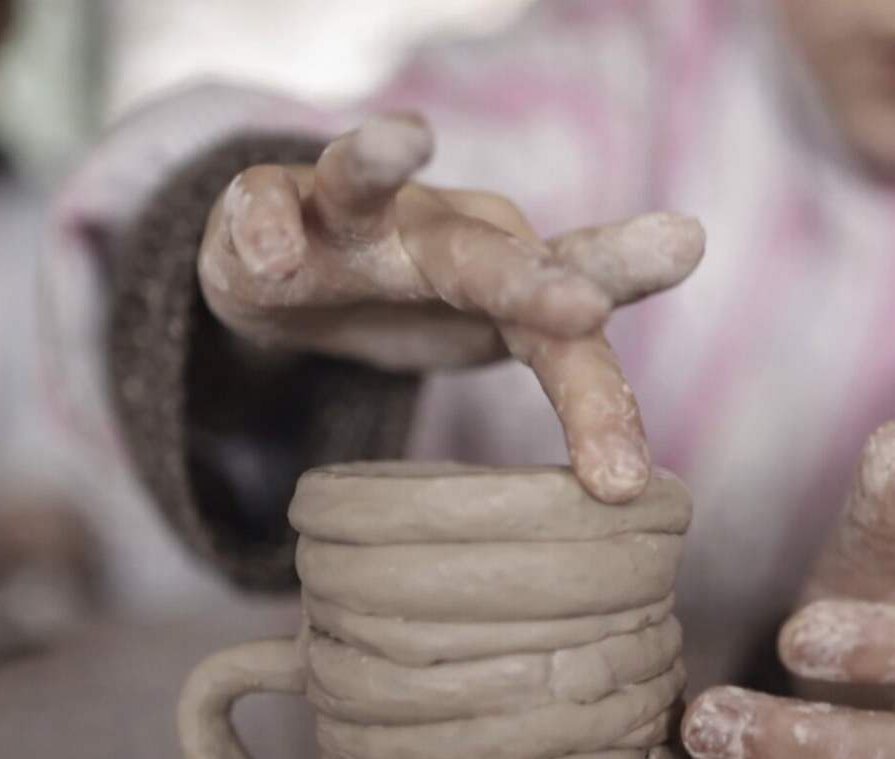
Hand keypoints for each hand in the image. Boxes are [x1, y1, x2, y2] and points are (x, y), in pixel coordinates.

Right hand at [198, 113, 704, 503]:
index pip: (568, 344)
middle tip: (588, 307)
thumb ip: (581, 381)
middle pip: (490, 260)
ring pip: (364, 184)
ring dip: (381, 157)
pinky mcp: (271, 204)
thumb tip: (631, 484)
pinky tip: (268, 251)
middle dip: (535, 284)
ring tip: (406, 137)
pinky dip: (264, 222)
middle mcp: (446, 232)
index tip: (625, 473)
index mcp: (513, 277)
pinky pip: (263, 202)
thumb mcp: (509, 337)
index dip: (599, 402)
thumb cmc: (425, 304)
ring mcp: (355, 214)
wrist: (302, 266)